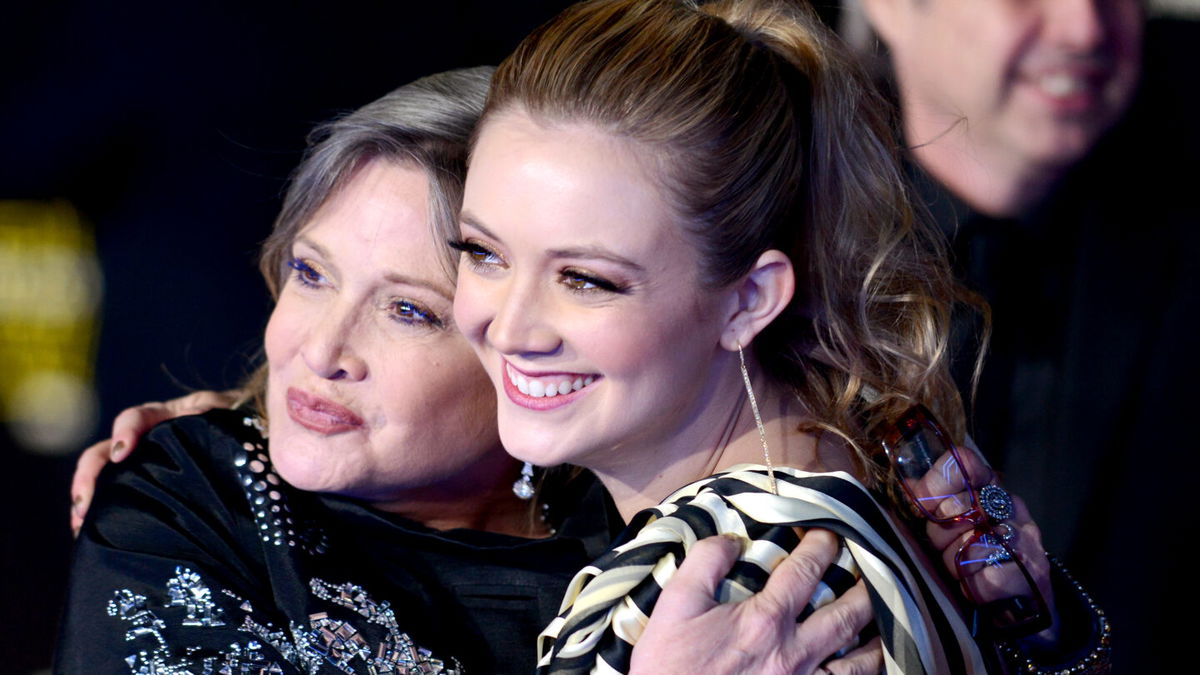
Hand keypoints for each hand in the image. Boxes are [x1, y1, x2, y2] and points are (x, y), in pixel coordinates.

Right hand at [70, 390, 239, 535]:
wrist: (260, 443)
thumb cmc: (248, 425)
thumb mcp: (233, 416)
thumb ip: (217, 412)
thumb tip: (198, 412)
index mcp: (169, 417)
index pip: (136, 418)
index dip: (125, 431)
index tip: (121, 452)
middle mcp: (148, 440)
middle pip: (106, 451)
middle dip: (89, 476)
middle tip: (84, 504)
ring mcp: (146, 465)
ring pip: (106, 478)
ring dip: (88, 500)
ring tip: (80, 527)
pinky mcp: (150, 488)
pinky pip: (119, 499)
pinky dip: (103, 515)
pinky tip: (94, 536)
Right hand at [630, 529, 881, 674]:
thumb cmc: (672, 665)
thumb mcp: (675, 605)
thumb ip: (705, 563)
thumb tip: (731, 539)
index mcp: (766, 620)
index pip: (806, 571)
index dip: (822, 545)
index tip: (830, 531)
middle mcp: (794, 652)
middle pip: (847, 613)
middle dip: (866, 585)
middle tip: (876, 565)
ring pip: (859, 661)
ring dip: (877, 635)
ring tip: (886, 616)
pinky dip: (867, 674)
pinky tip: (872, 665)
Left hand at [919, 446, 1057, 643]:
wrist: (1025, 605)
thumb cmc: (980, 560)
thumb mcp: (956, 527)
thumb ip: (937, 505)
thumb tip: (908, 484)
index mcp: (991, 490)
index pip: (964, 463)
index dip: (936, 482)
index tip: (923, 505)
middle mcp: (1012, 509)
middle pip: (958, 507)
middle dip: (940, 534)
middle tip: (947, 549)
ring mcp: (1025, 539)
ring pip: (970, 544)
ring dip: (956, 564)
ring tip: (964, 572)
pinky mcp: (1031, 575)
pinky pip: (986, 578)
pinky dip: (975, 587)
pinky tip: (979, 588)